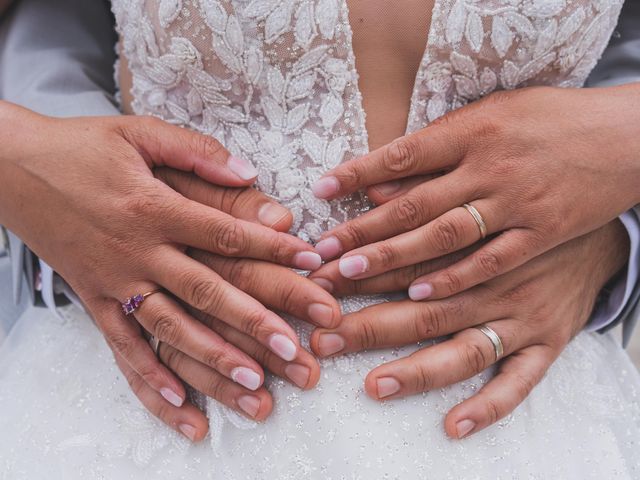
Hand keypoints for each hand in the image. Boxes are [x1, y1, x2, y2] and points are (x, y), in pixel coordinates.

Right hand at [0, 102, 324, 435]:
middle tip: (297, 349)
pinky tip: (181, 405)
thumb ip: (195, 152)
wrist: (11, 169)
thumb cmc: (81, 148)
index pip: (224, 232)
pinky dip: (150, 378)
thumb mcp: (138, 133)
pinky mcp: (94, 301)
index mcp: (153, 207)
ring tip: (254, 385)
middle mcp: (136, 251)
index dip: (273, 247)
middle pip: (206, 290)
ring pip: (169, 327)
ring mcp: (114, 281)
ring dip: (212, 359)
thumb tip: (249, 173)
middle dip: (255, 321)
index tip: (313, 263)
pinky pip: (122, 347)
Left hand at [308, 220, 628, 437]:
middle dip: (369, 326)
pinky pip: (520, 380)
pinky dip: (489, 405)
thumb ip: (425, 190)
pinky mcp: (546, 342)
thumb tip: (373, 188)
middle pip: (423, 310)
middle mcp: (491, 285)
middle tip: (323, 338)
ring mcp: (519, 318)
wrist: (590, 229)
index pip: (403, 263)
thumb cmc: (519, 208)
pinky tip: (454, 425)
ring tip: (374, 385)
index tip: (315, 284)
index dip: (356, 274)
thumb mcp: (476, 188)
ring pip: (464, 350)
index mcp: (470, 245)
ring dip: (418, 370)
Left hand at [311, 84, 639, 299]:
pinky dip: (456, 279)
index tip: (319, 192)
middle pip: (415, 205)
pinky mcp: (543, 237)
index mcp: (474, 131)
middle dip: (363, 231)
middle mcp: (491, 169)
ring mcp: (518, 205)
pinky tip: (419, 295)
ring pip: (445, 239)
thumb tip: (381, 181)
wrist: (624, 138)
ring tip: (351, 274)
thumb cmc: (548, 122)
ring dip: (395, 259)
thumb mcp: (492, 116)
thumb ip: (438, 149)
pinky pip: (494, 262)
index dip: (357, 173)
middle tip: (321, 254)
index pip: (403, 154)